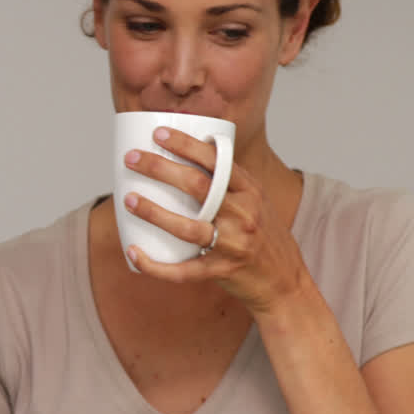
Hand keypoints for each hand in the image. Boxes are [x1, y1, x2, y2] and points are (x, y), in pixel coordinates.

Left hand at [120, 127, 307, 314]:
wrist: (285, 280)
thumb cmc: (261, 234)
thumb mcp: (254, 201)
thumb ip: (226, 182)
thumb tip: (183, 155)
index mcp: (250, 191)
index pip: (217, 161)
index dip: (186, 144)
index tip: (158, 134)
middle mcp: (244, 214)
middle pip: (197, 186)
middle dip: (160, 168)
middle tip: (132, 158)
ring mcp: (233, 244)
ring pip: (186, 227)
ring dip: (153, 212)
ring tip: (128, 199)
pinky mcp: (221, 271)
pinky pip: (182, 270)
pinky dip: (154, 264)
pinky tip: (132, 252)